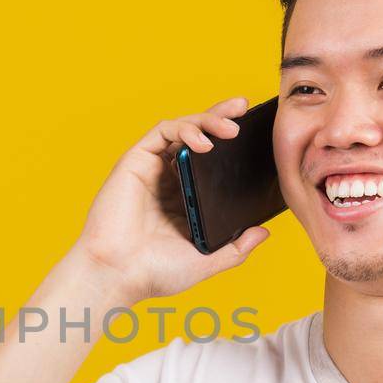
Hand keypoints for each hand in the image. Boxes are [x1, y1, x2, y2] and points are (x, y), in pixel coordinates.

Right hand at [69, 95, 271, 305]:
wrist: (120, 274)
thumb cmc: (155, 272)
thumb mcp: (206, 260)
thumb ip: (236, 248)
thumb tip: (263, 231)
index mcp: (184, 198)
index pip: (210, 161)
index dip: (231, 144)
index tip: (257, 135)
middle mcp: (167, 179)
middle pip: (198, 137)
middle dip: (221, 117)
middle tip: (245, 108)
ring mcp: (151, 169)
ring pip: (182, 129)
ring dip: (208, 120)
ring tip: (232, 127)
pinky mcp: (135, 161)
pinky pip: (162, 132)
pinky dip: (185, 128)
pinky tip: (204, 141)